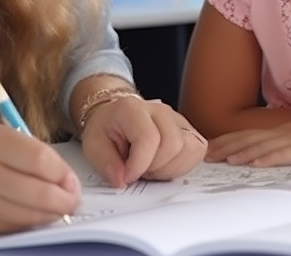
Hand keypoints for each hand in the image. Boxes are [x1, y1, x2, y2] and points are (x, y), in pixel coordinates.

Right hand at [0, 123, 80, 233]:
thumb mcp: (0, 138)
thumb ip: (34, 154)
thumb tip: (68, 181)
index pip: (41, 160)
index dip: (64, 174)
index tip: (71, 180)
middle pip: (40, 193)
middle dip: (65, 199)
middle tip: (73, 198)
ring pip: (31, 215)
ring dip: (53, 214)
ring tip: (58, 206)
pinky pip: (17, 227)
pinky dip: (33, 222)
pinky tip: (36, 213)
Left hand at [80, 97, 206, 186]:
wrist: (114, 117)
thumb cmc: (106, 129)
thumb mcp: (93, 145)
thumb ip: (105, 163)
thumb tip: (122, 179)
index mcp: (133, 110)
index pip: (148, 138)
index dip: (139, 164)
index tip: (127, 176)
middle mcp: (159, 111)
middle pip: (173, 144)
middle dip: (155, 168)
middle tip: (139, 172)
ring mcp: (177, 119)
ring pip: (190, 148)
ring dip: (170, 168)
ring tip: (151, 168)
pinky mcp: (188, 130)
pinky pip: (197, 150)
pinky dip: (183, 165)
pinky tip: (164, 166)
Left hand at [205, 109, 290, 165]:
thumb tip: (275, 150)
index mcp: (283, 130)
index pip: (249, 134)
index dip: (228, 140)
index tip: (210, 147)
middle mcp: (285, 133)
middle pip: (249, 139)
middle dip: (225, 147)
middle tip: (206, 155)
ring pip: (263, 147)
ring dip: (242, 153)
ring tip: (223, 159)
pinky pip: (285, 155)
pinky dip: (269, 159)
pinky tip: (256, 164)